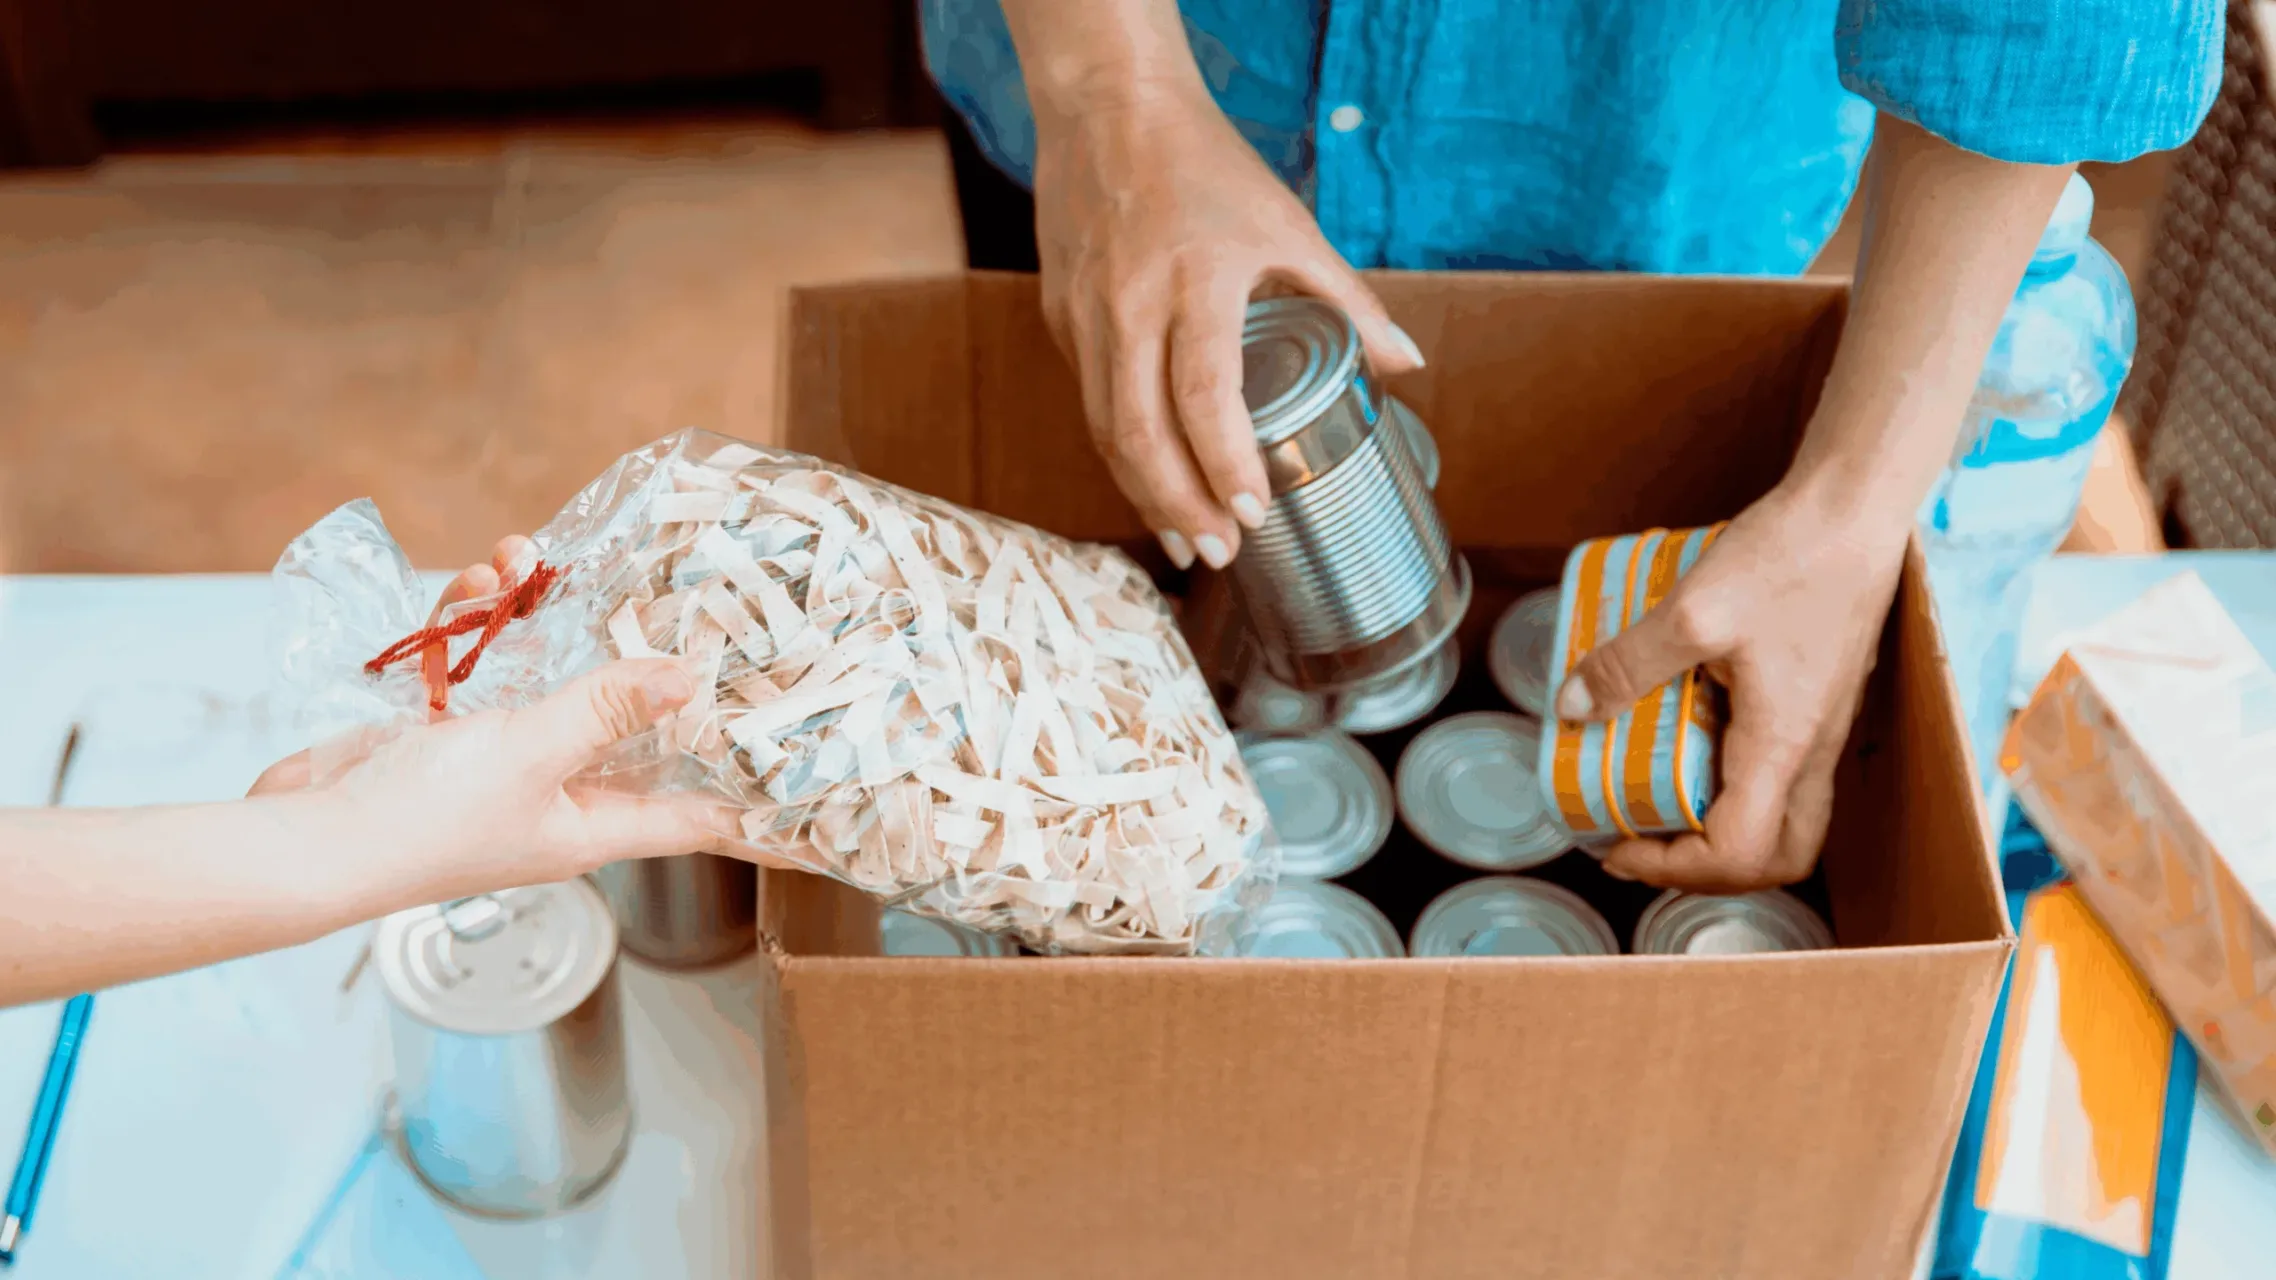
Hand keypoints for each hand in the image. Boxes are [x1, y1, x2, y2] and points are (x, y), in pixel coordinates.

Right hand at [252, 538, 744, 901]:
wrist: (302, 836)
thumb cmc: (420, 822)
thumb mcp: (529, 756)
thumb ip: (607, 710)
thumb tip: (690, 680)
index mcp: (595, 824)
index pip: (702, 819)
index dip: (761, 811)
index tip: (819, 805)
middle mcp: (560, 796)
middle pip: (629, 720)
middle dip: (635, 653)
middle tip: (664, 594)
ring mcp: (505, 764)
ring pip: (550, 674)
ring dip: (535, 614)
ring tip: (514, 562)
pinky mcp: (451, 733)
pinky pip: (486, 663)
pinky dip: (478, 620)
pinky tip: (469, 583)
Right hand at [1030, 77, 1422, 569]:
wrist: (1108, 110)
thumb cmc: (1206, 167)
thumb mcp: (1289, 224)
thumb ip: (1347, 299)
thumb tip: (1408, 365)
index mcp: (1195, 277)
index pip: (1204, 392)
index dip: (1226, 462)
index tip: (1254, 513)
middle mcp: (1130, 303)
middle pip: (1140, 431)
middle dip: (1179, 505)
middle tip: (1218, 555)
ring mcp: (1084, 314)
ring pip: (1104, 429)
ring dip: (1144, 494)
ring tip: (1185, 540)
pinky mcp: (1060, 318)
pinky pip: (1089, 402)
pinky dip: (1120, 452)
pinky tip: (1152, 482)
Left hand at [1554, 485, 1908, 890]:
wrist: (1853, 510)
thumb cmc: (1789, 557)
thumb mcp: (1692, 611)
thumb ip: (1628, 665)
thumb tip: (1569, 709)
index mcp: (1783, 746)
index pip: (1737, 854)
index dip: (1672, 867)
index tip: (1617, 845)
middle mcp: (1813, 751)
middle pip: (1776, 857)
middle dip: (1705, 866)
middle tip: (1642, 839)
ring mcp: (1821, 728)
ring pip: (1785, 819)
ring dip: (1721, 827)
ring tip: (1656, 796)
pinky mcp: (1818, 701)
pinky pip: (1782, 773)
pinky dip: (1734, 781)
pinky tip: (1688, 734)